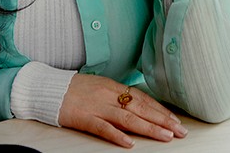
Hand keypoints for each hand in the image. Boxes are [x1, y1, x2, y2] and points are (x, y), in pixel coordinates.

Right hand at [59, 74, 187, 147]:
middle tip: (180, 131)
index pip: (142, 98)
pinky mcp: (84, 117)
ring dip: (148, 128)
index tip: (175, 120)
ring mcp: (96, 106)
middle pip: (139, 108)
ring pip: (127, 118)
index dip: (160, 110)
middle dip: (162, 120)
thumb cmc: (75, 89)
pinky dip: (117, 135)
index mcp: (112, 86)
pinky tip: (129, 143)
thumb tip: (138, 105)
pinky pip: (103, 128)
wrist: (49, 88)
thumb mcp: (99, 86)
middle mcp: (107, 94)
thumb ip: (117, 94)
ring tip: (165, 137)